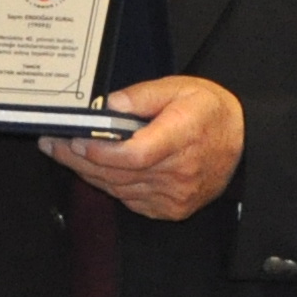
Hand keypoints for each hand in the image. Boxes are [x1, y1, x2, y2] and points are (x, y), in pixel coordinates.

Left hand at [45, 75, 244, 221]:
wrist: (243, 143)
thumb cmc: (210, 112)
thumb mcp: (178, 88)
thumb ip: (140, 96)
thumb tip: (108, 107)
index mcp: (182, 136)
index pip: (134, 154)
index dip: (99, 152)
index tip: (74, 140)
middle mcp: (179, 172)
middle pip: (118, 173)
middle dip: (78, 159)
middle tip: (52, 144)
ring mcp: (176, 195)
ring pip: (119, 188)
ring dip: (89, 173)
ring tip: (66, 154)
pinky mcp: (172, 209)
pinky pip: (130, 200)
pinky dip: (111, 185)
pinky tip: (96, 170)